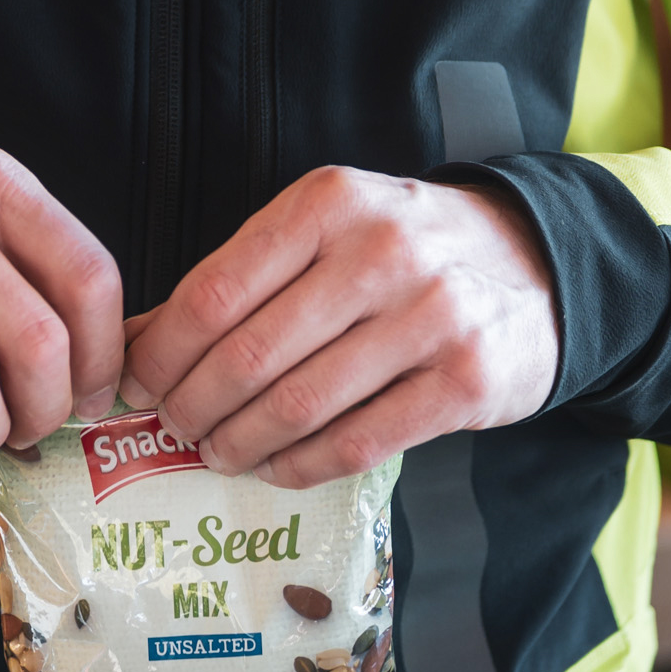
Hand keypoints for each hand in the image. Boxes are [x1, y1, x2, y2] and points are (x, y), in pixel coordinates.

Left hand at [119, 169, 558, 482]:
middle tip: (175, 428)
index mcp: (327, 204)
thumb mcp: (324, 232)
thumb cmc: (406, 251)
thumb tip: (133, 342)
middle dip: (191, 408)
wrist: (537, 265)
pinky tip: (276, 467)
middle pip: (247, 356)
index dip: (160, 353)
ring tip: (218, 452)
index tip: (136, 385)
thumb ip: (237, 281)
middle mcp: (379, 252)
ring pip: (297, 406)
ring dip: (239, 444)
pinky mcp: (464, 382)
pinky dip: (299, 467)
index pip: (213, 292)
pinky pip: (355, 443)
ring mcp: (429, 317)